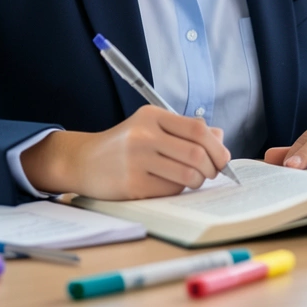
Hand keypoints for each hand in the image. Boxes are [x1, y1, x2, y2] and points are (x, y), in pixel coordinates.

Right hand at [19, 106, 229, 199]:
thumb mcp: (150, 127)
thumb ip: (184, 130)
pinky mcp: (132, 185)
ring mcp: (137, 161)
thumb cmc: (124, 144)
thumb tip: (219, 137)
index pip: (197, 130)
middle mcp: (144, 135)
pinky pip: (170, 190)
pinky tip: (170, 185)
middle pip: (196, 154)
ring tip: (193, 180)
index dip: (217, 147)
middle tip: (211, 173)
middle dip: (212, 168)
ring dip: (198, 181)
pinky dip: (178, 190)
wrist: (84, 161)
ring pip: (187, 175)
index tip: (222, 158)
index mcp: (151, 116)